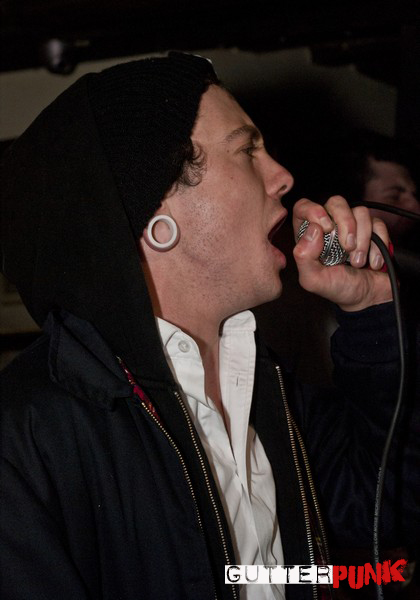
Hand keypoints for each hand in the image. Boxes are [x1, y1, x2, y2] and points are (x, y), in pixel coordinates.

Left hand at [292, 196, 392, 310]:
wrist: (367, 297)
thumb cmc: (337, 288)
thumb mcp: (313, 280)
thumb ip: (303, 257)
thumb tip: (312, 230)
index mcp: (309, 234)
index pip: (304, 207)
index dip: (314, 211)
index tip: (326, 229)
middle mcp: (330, 225)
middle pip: (336, 202)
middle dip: (345, 224)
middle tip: (347, 248)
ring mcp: (352, 226)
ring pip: (360, 211)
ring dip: (362, 239)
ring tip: (358, 262)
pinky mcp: (373, 230)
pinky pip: (378, 223)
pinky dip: (377, 244)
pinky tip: (372, 262)